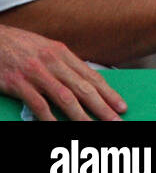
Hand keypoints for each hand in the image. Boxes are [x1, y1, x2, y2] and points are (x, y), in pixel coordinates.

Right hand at [0, 24, 125, 120]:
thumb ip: (63, 64)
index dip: (108, 92)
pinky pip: (38, 104)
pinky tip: (58, 127)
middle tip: (116, 120)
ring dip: (81, 115)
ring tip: (93, 127)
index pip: (91, 76)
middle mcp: (53, 62)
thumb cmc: (18, 45)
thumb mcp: (45, 49)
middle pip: (83, 88)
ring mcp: (36, 73)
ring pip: (65, 97)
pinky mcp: (18, 83)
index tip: (121, 105)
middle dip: (102, 106)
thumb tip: (83, 80)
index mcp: (62, 53)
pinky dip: (49, 117)